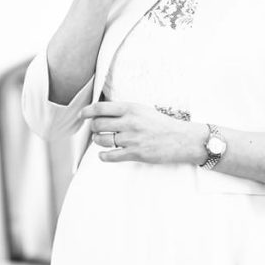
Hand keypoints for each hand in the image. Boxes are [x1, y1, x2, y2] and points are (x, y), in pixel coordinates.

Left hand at [82, 101, 202, 164]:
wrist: (182, 139)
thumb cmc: (163, 124)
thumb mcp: (143, 110)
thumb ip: (124, 111)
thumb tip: (103, 113)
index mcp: (131, 108)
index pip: (101, 108)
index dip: (87, 111)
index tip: (82, 115)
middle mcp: (130, 122)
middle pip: (98, 124)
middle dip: (94, 128)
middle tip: (96, 130)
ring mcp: (132, 138)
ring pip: (102, 140)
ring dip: (98, 141)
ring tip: (102, 140)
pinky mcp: (135, 153)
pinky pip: (111, 156)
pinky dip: (104, 156)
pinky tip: (104, 155)